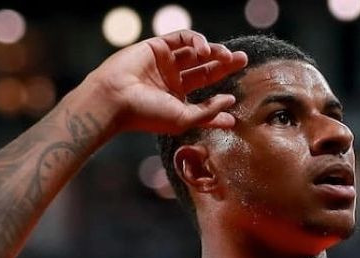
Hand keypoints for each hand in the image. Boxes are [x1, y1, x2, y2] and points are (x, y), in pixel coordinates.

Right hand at [84, 30, 247, 135]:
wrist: (116, 99)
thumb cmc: (147, 115)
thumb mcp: (185, 118)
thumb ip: (209, 111)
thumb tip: (231, 102)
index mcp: (177, 101)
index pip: (206, 96)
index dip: (221, 97)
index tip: (236, 98)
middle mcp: (172, 81)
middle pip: (205, 70)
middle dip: (225, 64)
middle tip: (243, 59)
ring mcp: (165, 63)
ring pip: (196, 52)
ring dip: (214, 52)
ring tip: (227, 56)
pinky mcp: (158, 46)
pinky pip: (182, 38)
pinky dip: (197, 41)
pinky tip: (205, 51)